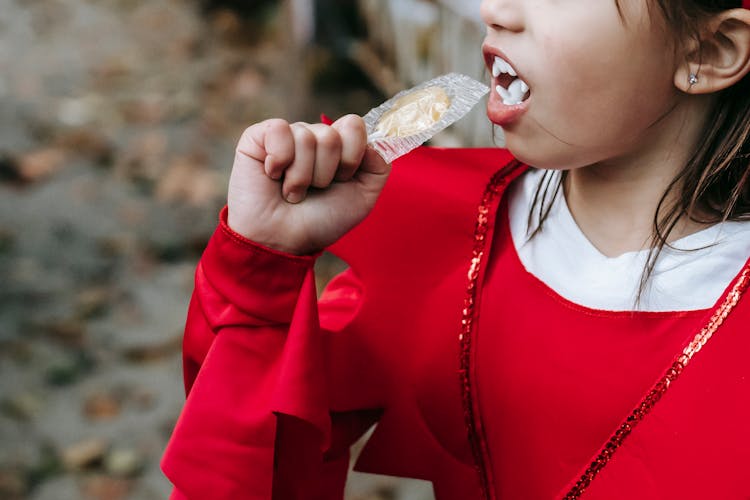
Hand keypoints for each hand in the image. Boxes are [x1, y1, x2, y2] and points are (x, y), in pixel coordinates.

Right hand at [227, 115, 390, 254]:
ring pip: (306, 138)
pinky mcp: (258, 136)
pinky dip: (279, 160)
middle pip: (331, 135)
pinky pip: (279, 130)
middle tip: (313, 190)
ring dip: (301, 176)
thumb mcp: (362, 199)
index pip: (354, 125)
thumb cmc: (320, 221)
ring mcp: (287, 135)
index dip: (351, 157)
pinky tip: (273, 175)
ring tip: (292, 192)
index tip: (341, 181)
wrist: (284, 241)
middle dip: (325, 173)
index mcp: (338, 146)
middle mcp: (313, 136)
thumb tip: (372, 141)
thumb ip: (379, 167)